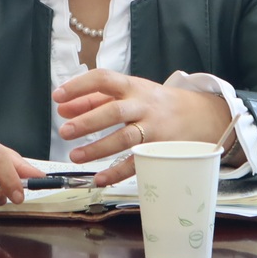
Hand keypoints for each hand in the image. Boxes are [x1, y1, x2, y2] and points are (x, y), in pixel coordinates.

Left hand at [52, 70, 231, 185]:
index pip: (104, 79)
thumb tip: (63, 108)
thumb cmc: (153, 102)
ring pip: (125, 138)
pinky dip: (117, 172)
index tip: (58, 96)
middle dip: (87, 121)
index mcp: (132, 86)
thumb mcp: (128, 93)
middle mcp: (143, 105)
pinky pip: (137, 163)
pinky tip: (99, 178)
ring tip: (75, 155)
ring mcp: (153, 129)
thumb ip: (94, 99)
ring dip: (98, 148)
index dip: (80, 86)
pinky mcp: (160, 151)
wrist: (198, 115)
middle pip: (114, 111)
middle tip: (64, 131)